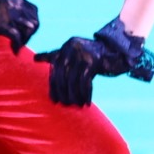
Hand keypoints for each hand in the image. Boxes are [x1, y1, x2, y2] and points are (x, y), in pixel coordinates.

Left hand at [36, 17, 153, 106]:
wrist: (117, 50)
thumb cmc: (91, 54)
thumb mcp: (70, 52)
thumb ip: (54, 55)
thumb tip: (35, 58)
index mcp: (64, 48)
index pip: (55, 71)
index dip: (54, 87)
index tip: (54, 100)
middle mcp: (71, 49)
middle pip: (62, 76)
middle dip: (63, 93)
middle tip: (65, 105)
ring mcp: (83, 54)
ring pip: (73, 80)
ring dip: (74, 95)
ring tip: (75, 105)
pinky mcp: (94, 61)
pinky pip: (86, 81)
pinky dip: (85, 94)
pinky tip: (86, 102)